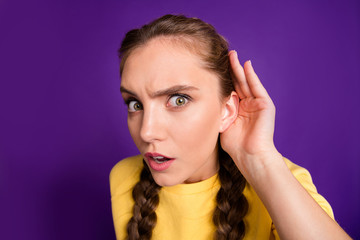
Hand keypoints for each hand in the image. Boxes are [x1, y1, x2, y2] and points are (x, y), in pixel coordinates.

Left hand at [220, 51, 279, 174]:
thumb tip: (205, 102)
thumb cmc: (236, 145)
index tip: (213, 68)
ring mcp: (257, 104)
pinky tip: (245, 65)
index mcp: (238, 110)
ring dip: (239, 68)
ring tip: (232, 55)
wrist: (250, 156)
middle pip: (237, 83)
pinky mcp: (265, 104)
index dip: (223, 79)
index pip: (229, 90)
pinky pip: (257, 87)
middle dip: (231, 69)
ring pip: (246, 82)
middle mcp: (247, 105)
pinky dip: (252, 75)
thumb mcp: (222, 125)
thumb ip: (218, 112)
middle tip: (224, 55)